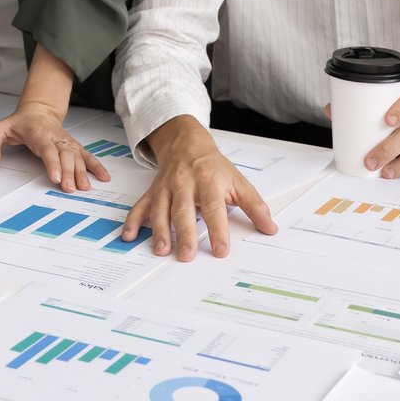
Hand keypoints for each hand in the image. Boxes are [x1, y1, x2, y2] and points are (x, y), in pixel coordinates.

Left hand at [0, 100, 110, 193]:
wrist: (38, 110)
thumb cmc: (18, 123)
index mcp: (38, 133)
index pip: (47, 149)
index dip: (52, 162)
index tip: (55, 176)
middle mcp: (56, 137)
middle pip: (65, 155)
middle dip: (69, 172)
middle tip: (69, 188)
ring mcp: (67, 142)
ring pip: (77, 156)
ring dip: (82, 172)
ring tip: (84, 187)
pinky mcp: (74, 146)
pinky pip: (87, 155)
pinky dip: (96, 166)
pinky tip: (104, 177)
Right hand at [120, 117, 273, 260]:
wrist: (187, 144)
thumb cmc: (214, 167)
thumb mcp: (238, 182)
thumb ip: (254, 206)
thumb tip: (270, 228)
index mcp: (209, 180)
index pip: (214, 208)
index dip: (218, 230)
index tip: (221, 251)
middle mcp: (185, 183)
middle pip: (184, 210)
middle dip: (184, 233)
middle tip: (186, 256)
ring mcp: (166, 187)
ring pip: (161, 210)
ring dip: (159, 231)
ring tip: (162, 250)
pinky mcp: (153, 191)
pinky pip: (140, 206)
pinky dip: (133, 221)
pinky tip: (129, 236)